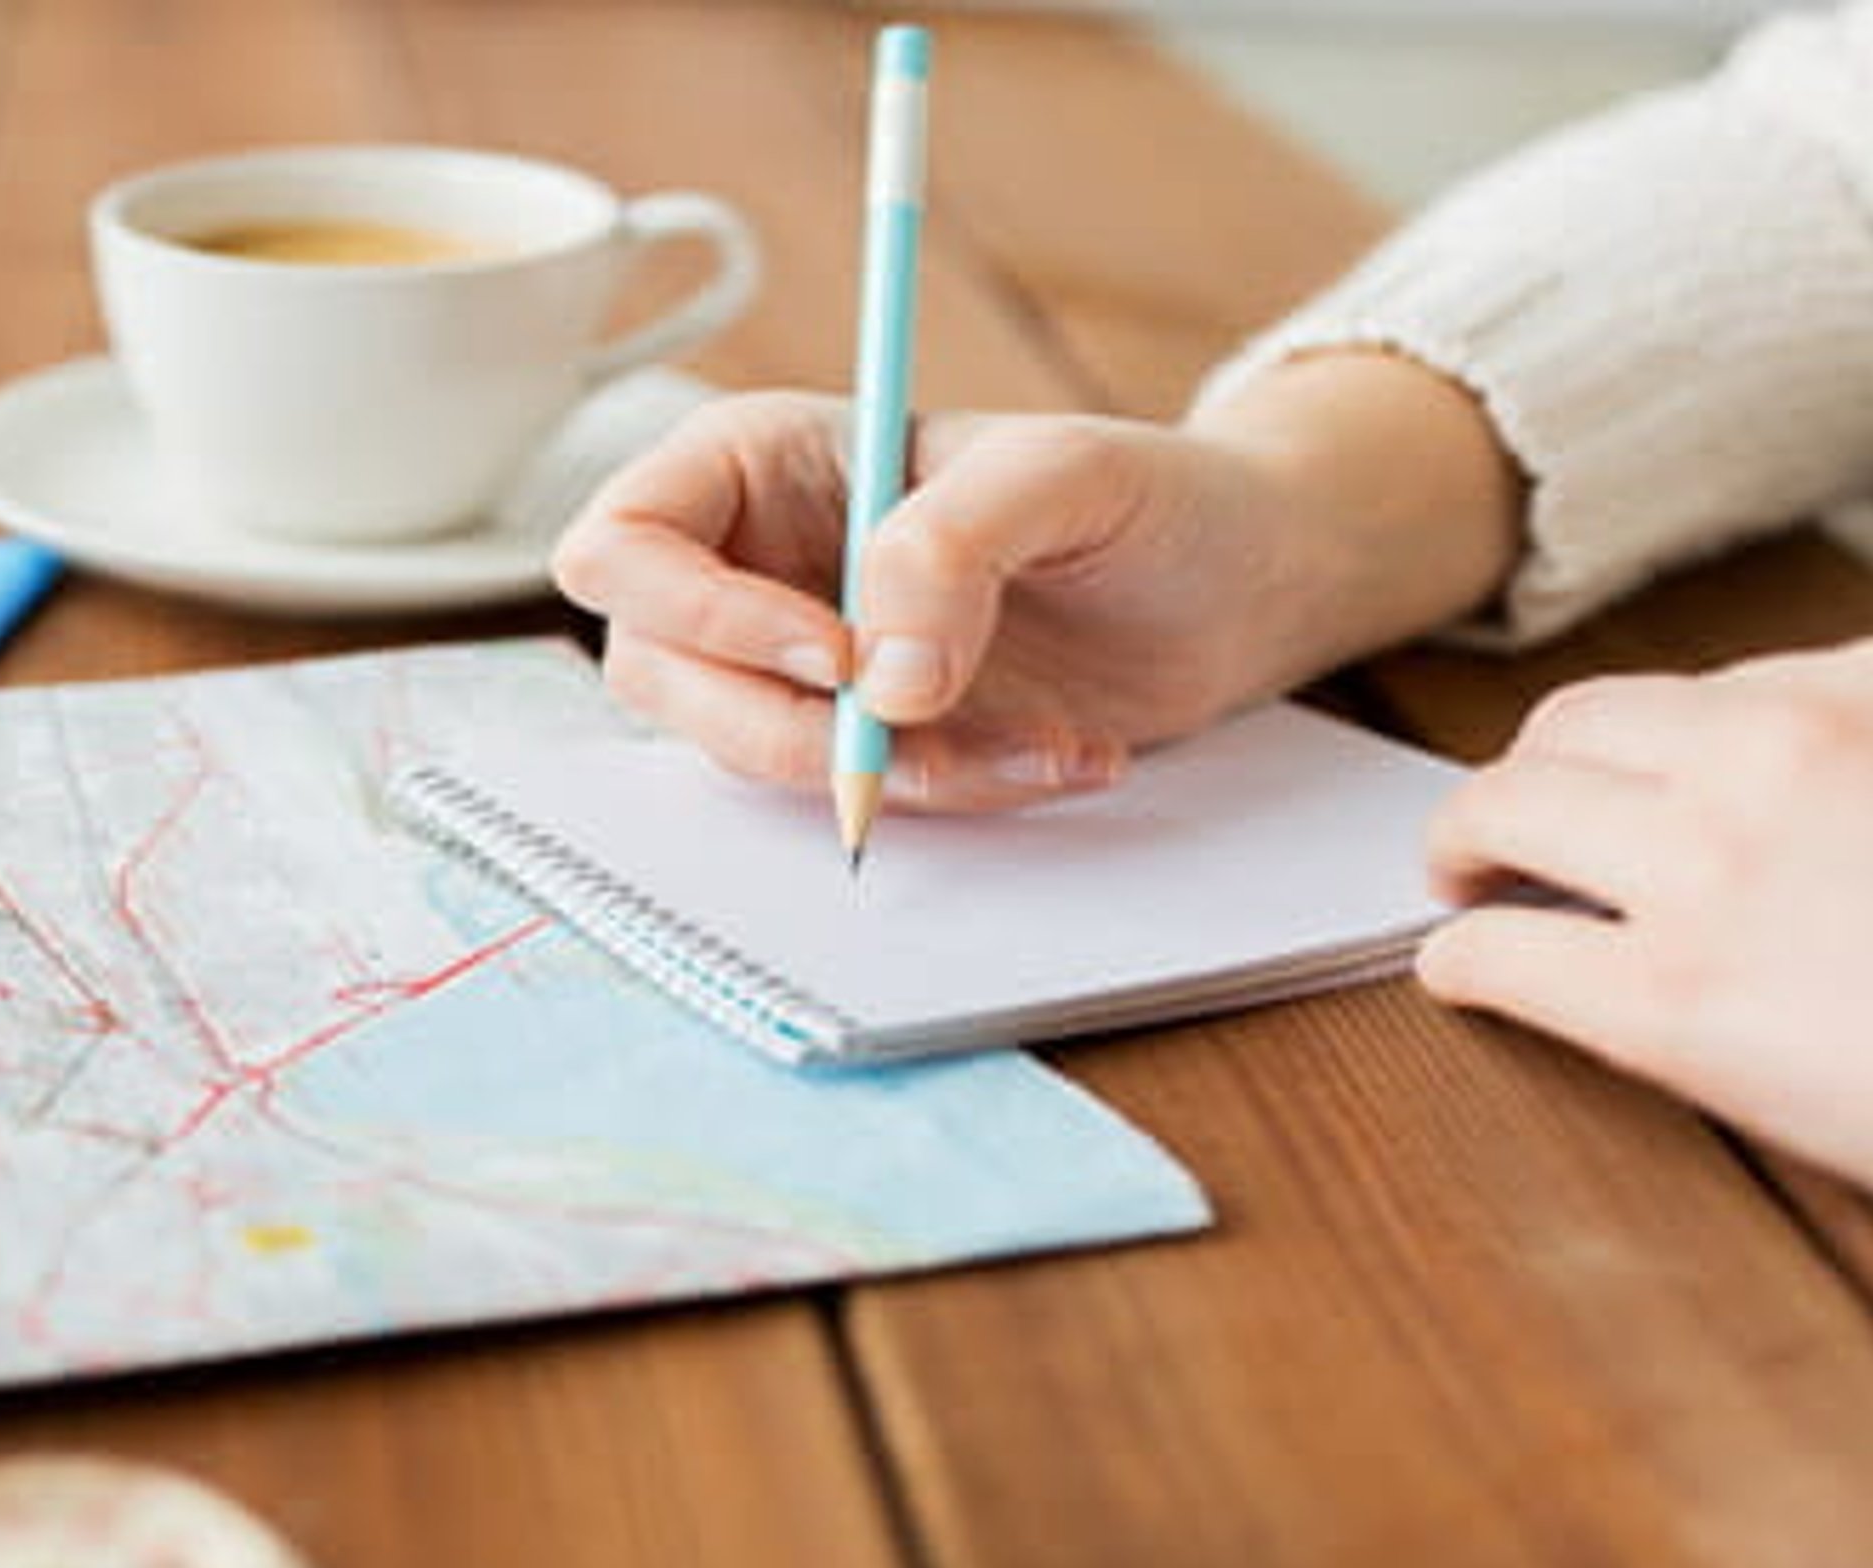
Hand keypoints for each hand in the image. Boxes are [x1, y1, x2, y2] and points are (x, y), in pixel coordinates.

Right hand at [546, 356, 1521, 812]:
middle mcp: (755, 561)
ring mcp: (797, 661)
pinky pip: (846, 799)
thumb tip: (881, 677)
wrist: (1246, 585)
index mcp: (764, 460)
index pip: (626, 542)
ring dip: (882, 775)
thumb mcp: (1074, 475)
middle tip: (913, 728)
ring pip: (745, 751)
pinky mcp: (860, 741)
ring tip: (1037, 742)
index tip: (833, 653)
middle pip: (655, 669)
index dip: (697, 611)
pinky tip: (1061, 757)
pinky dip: (946, 801)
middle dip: (781, 724)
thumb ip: (959, 539)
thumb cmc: (1159, 494)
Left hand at [1420, 637, 1872, 1311]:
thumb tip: (1826, 838)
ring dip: (1465, 849)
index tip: (1621, 794)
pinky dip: (1458, 962)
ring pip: (1506, 813)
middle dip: (1529, 783)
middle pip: (1572, 730)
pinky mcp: (1671, 1001)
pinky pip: (1501, 955)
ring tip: (1459, 889)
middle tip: (1498, 839)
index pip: (1704, 694)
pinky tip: (1460, 978)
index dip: (1643, 755)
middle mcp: (1780, 742)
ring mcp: (1712, 865)